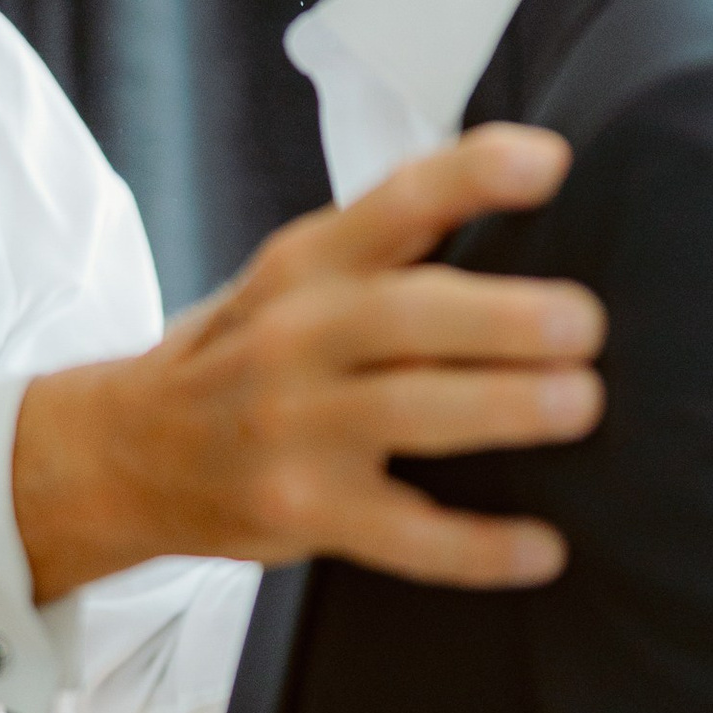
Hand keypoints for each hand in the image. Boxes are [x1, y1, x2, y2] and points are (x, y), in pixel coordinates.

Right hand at [10, 129, 601, 603]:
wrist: (127, 452)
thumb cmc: (248, 351)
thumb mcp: (296, 278)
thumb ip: (391, 242)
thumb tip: (533, 183)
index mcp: (308, 263)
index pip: (394, 202)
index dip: (470, 176)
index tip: (548, 165)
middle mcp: (296, 336)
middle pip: (405, 315)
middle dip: (503, 318)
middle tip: (586, 324)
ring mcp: (292, 429)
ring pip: (406, 414)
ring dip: (500, 408)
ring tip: (580, 403)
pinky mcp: (302, 512)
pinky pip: (401, 537)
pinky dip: (475, 548)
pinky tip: (543, 548)